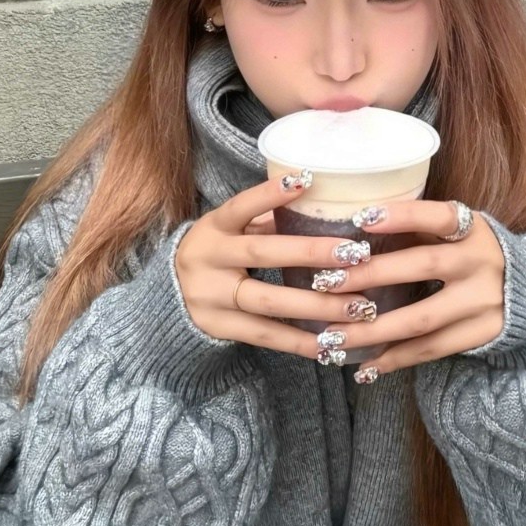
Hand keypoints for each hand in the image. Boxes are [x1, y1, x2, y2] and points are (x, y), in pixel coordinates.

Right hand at [174, 170, 381, 353]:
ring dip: (317, 306)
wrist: (167, 296)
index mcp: (214, 227)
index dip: (270, 194)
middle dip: (311, 253)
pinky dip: (300, 341)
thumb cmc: (218, 251)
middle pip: (262, 254)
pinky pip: (265, 336)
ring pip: (268, 302)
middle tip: (356, 254)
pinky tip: (333, 344)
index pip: (241, 206)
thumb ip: (266, 219)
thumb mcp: (230, 229)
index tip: (306, 180)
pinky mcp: (219, 328)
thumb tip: (321, 204)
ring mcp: (211, 297)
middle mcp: (209, 259)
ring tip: (358, 307)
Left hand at [317, 199, 505, 377]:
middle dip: (370, 275)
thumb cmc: (473, 253)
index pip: (437, 216)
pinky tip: (365, 366)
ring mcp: (484, 301)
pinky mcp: (482, 334)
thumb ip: (421, 229)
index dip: (402, 215)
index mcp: (472, 228)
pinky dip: (396, 358)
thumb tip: (353, 228)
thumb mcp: (458, 232)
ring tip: (332, 338)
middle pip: (422, 266)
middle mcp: (482, 261)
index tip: (361, 218)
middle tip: (325, 283)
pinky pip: (432, 349)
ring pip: (422, 319)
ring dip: (373, 331)